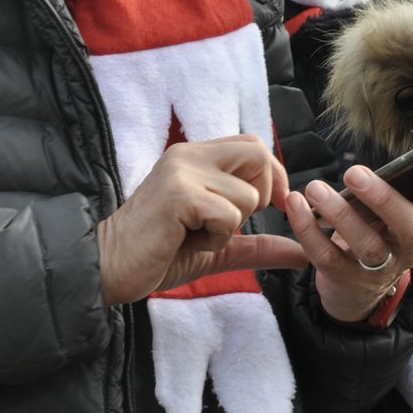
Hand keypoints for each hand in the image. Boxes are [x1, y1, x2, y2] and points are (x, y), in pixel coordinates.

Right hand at [97, 136, 307, 304]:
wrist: (108, 267)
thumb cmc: (160, 254)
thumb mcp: (218, 247)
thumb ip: (260, 245)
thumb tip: (304, 254)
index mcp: (195, 157)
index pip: (254, 145)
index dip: (273, 176)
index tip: (270, 209)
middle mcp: (189, 154)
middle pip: (259, 153)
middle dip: (262, 194)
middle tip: (233, 222)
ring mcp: (183, 172)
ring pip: (248, 194)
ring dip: (231, 228)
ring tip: (196, 236)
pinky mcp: (178, 195)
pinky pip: (228, 216)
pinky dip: (216, 239)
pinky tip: (186, 241)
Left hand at [285, 155, 412, 322]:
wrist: (358, 288)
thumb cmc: (382, 232)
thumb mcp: (403, 212)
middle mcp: (410, 249)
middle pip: (408, 227)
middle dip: (383, 198)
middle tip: (354, 172)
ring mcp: (380, 270)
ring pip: (366, 245)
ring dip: (339, 213)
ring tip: (315, 188)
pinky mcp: (348, 280)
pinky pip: (327, 257)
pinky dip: (308, 230)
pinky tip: (296, 205)